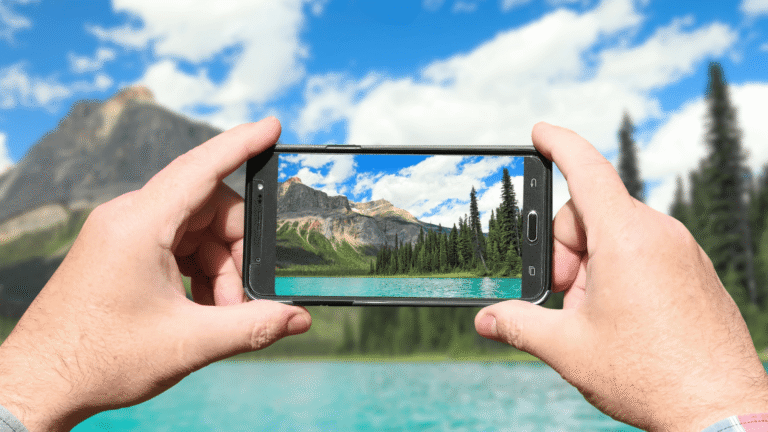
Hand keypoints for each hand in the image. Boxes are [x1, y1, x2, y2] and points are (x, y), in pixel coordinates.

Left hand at [0, 117, 311, 431]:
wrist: (40, 383)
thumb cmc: (99, 359)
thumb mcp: (189, 343)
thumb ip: (252, 326)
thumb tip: (298, 319)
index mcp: (139, 225)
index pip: (202, 168)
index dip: (242, 144)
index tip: (272, 125)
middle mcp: (128, 218)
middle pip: (207, 208)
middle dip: (235, 251)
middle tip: (242, 299)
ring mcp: (122, 233)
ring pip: (194, 230)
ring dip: (217, 268)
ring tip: (217, 315)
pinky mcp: (120, 250)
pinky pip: (175, 245)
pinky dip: (197, 272)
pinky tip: (198, 308)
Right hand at [475, 122, 767, 430]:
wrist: (720, 410)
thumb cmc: (649, 375)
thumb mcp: (567, 346)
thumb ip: (517, 323)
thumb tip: (485, 319)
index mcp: (626, 237)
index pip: (586, 168)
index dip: (558, 144)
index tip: (540, 132)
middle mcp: (659, 233)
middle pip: (592, 212)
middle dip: (566, 248)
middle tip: (567, 297)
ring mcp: (682, 251)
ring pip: (617, 234)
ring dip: (592, 264)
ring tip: (595, 316)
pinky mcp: (694, 270)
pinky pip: (645, 251)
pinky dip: (620, 271)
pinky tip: (620, 316)